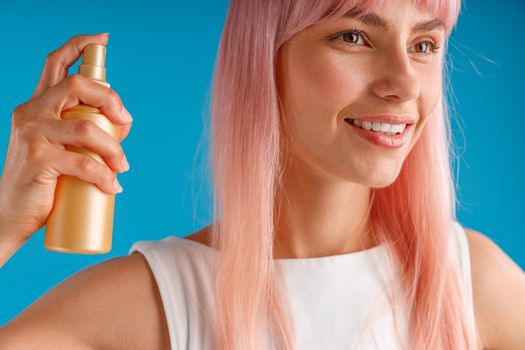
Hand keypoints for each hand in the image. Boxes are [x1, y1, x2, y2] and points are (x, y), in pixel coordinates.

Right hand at [0, 33, 132, 243]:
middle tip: (126, 122)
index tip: (103, 39)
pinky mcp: (39, 159)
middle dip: (111, 100)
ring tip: (123, 167)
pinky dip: (105, 175)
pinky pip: (84, 162)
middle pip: (78, 85)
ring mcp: (33, 134)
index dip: (79, 45)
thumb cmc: (41, 181)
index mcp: (37, 105)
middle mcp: (32, 112)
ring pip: (88, 128)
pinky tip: (114, 187)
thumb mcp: (54, 146)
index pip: (55, 63)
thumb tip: (119, 129)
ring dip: (115, 149)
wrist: (10, 213)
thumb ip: (76, 131)